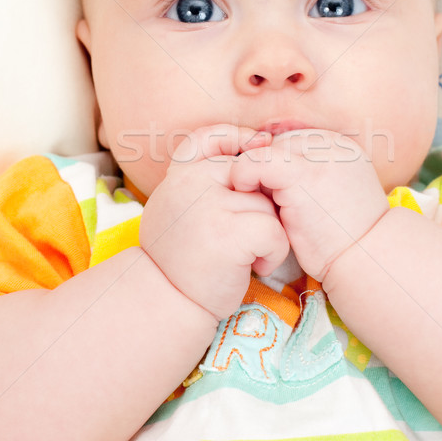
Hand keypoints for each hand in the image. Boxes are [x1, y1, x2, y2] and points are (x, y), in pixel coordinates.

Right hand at [140, 125, 289, 320]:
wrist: (167, 302)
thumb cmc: (182, 255)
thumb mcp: (181, 205)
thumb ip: (205, 179)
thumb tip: (257, 144)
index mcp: (179, 175)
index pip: (210, 138)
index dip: (237, 139)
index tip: (260, 147)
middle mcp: (190, 184)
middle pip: (251, 177)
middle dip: (259, 206)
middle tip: (244, 236)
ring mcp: (208, 207)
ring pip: (267, 206)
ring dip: (268, 234)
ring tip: (246, 256)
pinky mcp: (227, 234)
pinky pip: (274, 231)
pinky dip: (274, 253)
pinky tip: (256, 268)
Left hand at [229, 129, 388, 281]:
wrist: (367, 259)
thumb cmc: (344, 238)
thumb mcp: (331, 195)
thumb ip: (307, 175)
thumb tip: (265, 169)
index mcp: (339, 146)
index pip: (290, 142)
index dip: (276, 169)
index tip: (275, 197)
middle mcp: (330, 143)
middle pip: (275, 145)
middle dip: (265, 173)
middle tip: (270, 205)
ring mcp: (317, 155)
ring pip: (262, 150)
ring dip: (254, 177)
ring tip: (266, 206)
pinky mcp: (301, 174)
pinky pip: (254, 162)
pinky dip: (242, 176)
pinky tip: (246, 197)